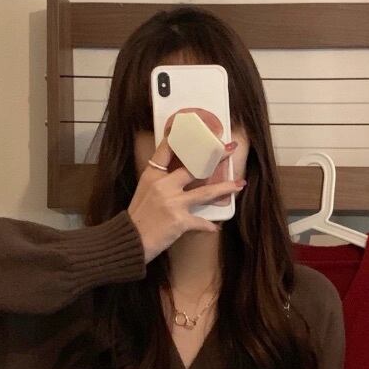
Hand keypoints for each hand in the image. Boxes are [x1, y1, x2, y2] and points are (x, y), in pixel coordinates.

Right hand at [127, 134, 244, 262]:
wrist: (129, 240)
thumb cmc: (136, 219)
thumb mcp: (144, 192)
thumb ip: (160, 183)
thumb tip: (178, 179)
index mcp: (152, 176)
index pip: (167, 149)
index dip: (182, 137)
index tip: (195, 127)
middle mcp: (164, 185)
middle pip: (194, 167)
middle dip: (215, 158)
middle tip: (230, 149)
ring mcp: (173, 202)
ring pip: (206, 192)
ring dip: (225, 188)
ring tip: (240, 184)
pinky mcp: (180, 221)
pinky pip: (202, 222)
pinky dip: (209, 226)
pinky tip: (215, 228)